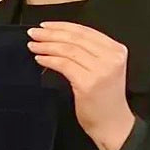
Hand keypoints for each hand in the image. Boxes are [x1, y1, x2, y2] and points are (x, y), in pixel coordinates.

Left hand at [27, 22, 135, 149]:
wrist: (112, 123)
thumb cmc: (103, 97)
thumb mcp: (101, 68)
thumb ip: (87, 52)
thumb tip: (57, 38)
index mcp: (116, 50)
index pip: (85, 31)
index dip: (62, 26)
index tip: (45, 25)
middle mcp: (112, 57)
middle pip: (75, 38)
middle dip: (51, 34)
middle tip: (33, 33)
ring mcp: (101, 70)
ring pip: (68, 50)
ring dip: (47, 46)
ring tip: (33, 45)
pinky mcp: (88, 83)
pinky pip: (64, 65)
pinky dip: (49, 59)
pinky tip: (39, 58)